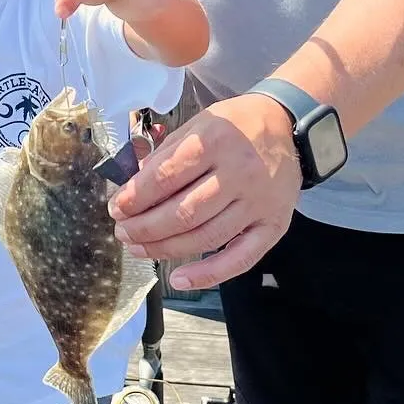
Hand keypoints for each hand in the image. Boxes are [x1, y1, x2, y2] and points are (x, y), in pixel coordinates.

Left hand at [109, 94, 301, 291]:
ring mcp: (258, 202)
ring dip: (165, 249)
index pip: (166, 177)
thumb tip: (132, 192)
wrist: (287, 126)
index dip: (135, 198)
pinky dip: (208, 274)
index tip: (117, 208)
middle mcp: (239, 172)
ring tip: (139, 248)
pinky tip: (179, 279)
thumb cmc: (235, 126)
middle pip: (183, 213)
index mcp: (215, 141)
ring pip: (205, 238)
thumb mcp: (197, 124)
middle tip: (123, 231)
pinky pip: (240, 259)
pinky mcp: (273, 225)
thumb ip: (165, 156)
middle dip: (144, 228)